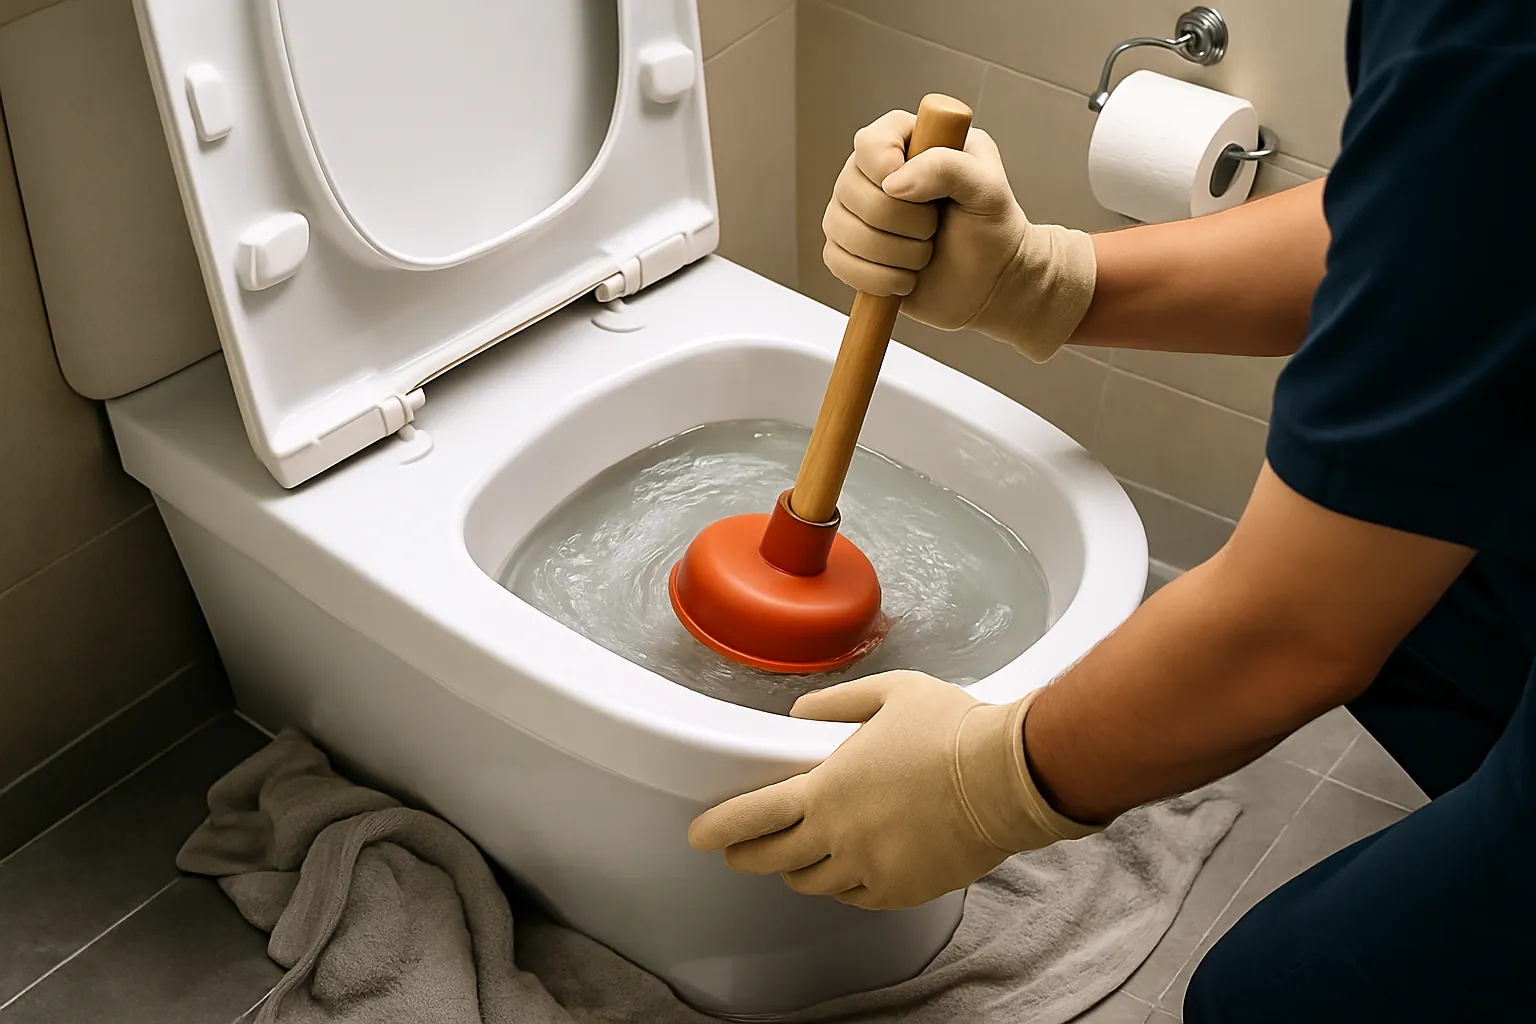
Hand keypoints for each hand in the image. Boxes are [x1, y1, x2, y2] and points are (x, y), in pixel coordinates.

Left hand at [687, 671, 1099, 910]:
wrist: (1007, 776)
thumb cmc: (951, 730)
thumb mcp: (888, 694)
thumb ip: (835, 704)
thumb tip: (799, 715)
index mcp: (828, 790)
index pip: (754, 817)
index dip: (720, 829)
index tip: (700, 836)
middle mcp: (840, 838)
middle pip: (774, 859)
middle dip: (750, 855)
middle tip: (742, 849)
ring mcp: (870, 869)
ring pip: (814, 883)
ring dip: (802, 867)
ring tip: (804, 851)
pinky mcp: (901, 891)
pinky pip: (857, 895)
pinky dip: (846, 882)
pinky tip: (853, 864)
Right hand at [821, 110, 1096, 361]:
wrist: (989, 281)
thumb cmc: (991, 228)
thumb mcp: (987, 189)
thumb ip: (950, 167)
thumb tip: (894, 183)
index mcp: (910, 140)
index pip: (871, 142)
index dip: (889, 171)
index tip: (926, 196)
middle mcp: (873, 171)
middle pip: (851, 190)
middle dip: (902, 223)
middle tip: (935, 230)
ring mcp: (855, 211)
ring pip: (840, 228)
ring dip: (892, 254)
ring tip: (923, 255)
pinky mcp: (848, 249)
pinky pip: (836, 260)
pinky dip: (875, 278)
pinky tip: (904, 279)